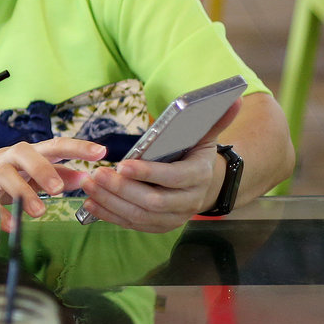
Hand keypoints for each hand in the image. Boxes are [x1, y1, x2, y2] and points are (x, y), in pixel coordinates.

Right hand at [0, 138, 106, 219]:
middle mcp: (8, 158)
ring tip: (39, 213)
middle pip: (24, 151)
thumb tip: (85, 177)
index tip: (100, 152)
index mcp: (27, 155)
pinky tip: (12, 226)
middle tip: (58, 190)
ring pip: (5, 174)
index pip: (55, 145)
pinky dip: (0, 214)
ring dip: (23, 193)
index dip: (77, 147)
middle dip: (42, 168)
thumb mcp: (30, 176)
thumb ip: (57, 175)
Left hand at [77, 100, 239, 233]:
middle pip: (153, 202)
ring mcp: (173, 218)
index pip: (173, 178)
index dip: (148, 173)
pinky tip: (90, 202)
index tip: (122, 164)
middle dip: (122, 189)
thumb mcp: (206, 136)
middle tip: (97, 174)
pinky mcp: (157, 226)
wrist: (205, 188)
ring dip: (110, 202)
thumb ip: (215, 119)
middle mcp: (188, 202)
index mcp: (199, 176)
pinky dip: (109, 215)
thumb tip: (234, 97)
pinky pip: (131, 224)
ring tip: (88, 185)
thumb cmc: (196, 156)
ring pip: (139, 216)